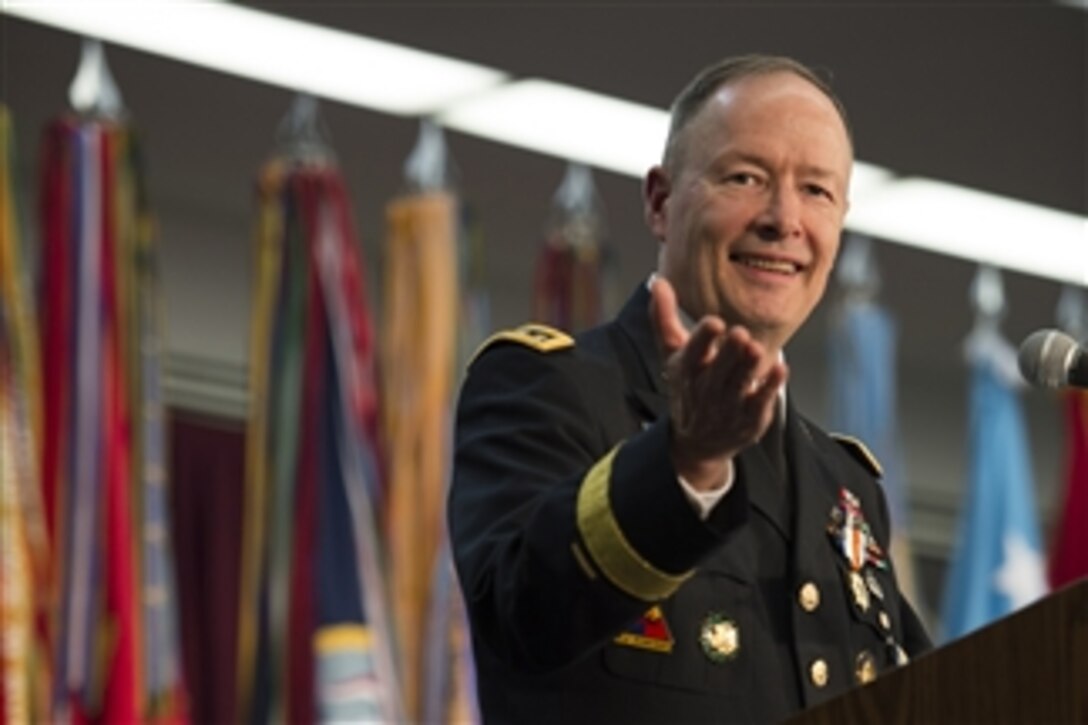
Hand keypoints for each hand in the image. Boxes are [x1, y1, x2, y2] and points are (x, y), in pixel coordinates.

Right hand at [650, 277, 787, 490]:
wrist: (697, 441)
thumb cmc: (688, 387)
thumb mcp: (672, 354)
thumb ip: (664, 318)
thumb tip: (658, 281)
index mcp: (687, 369)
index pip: (693, 352)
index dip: (703, 338)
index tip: (713, 323)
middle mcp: (707, 388)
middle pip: (719, 369)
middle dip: (730, 353)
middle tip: (741, 335)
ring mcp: (729, 404)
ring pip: (740, 383)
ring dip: (749, 366)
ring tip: (756, 350)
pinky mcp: (750, 417)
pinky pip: (761, 401)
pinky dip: (770, 386)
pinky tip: (781, 370)